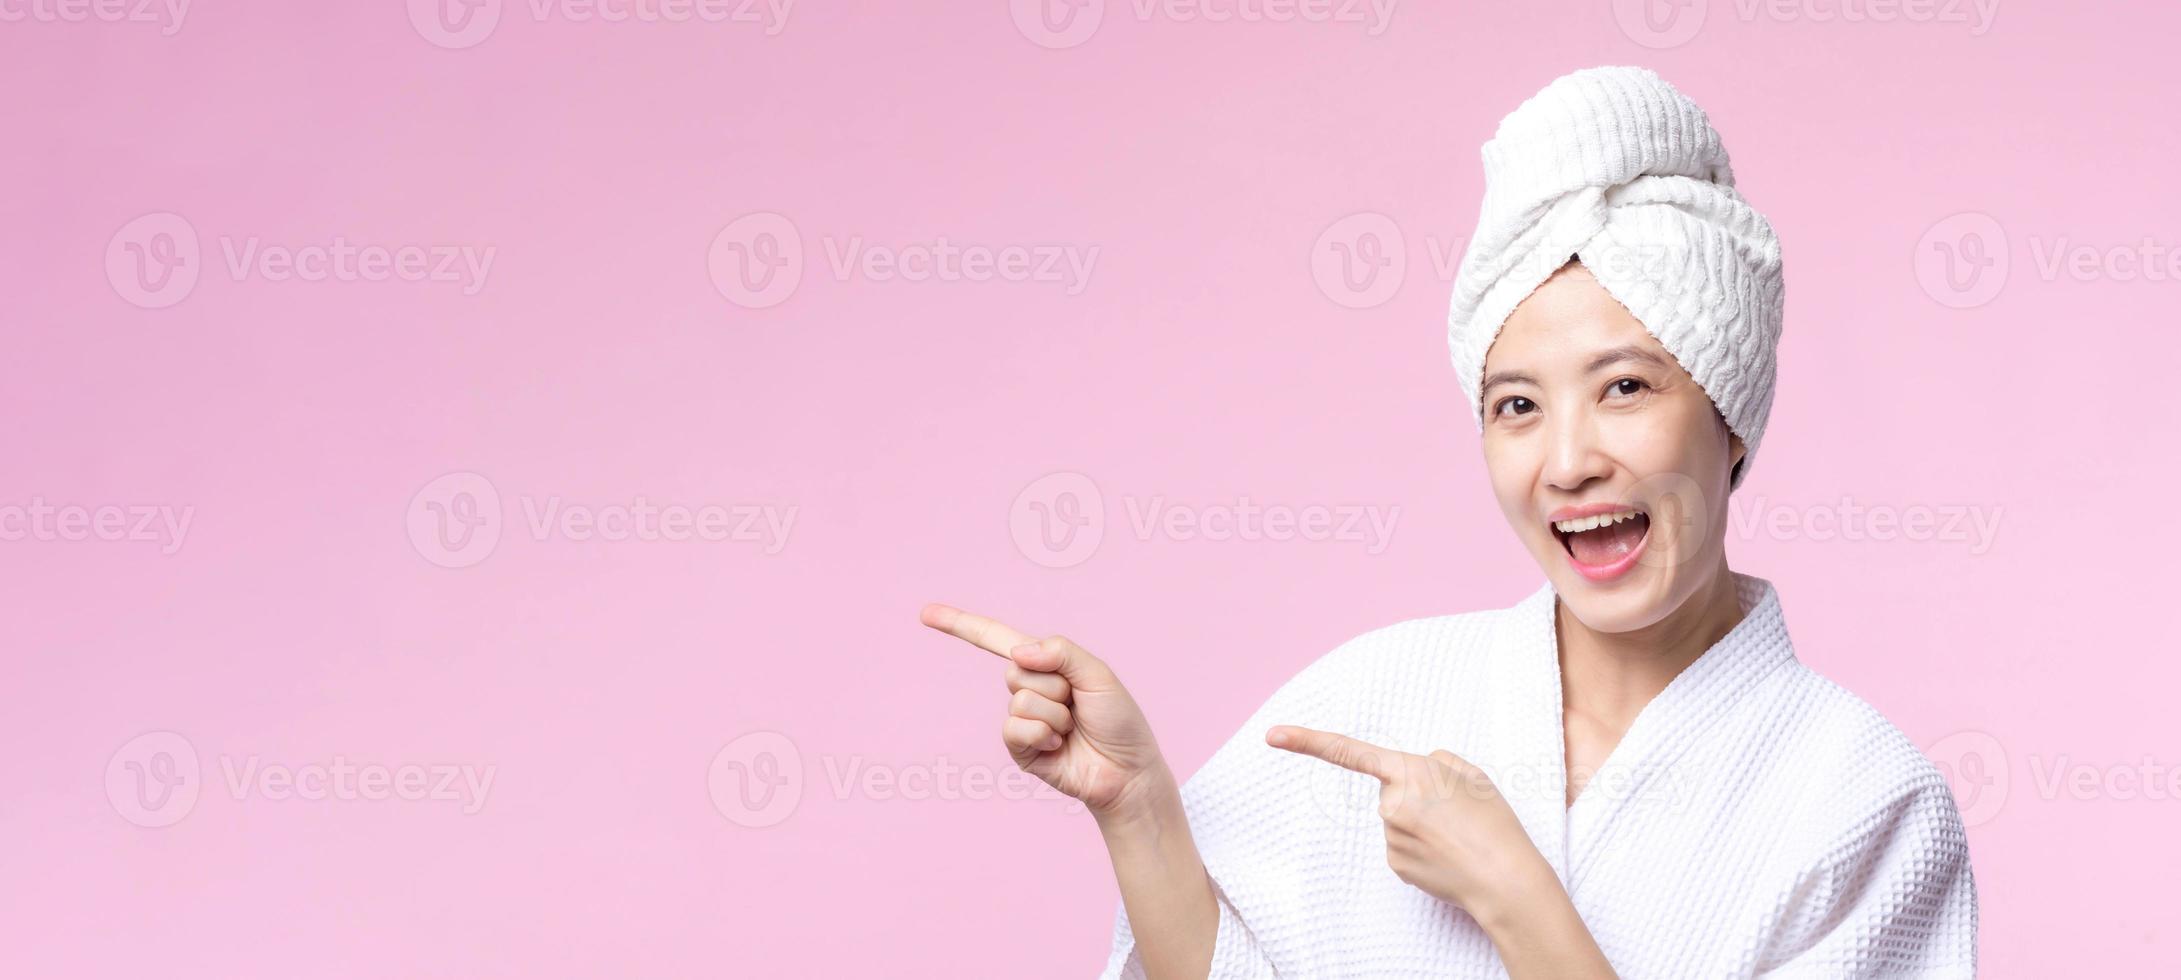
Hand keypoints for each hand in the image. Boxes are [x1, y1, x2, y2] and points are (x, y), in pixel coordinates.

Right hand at [921, 604, 1171, 820]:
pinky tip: (1060, 746)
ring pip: (1020, 701)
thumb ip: (1061, 651)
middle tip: (1078, 705)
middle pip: (1016, 671)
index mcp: (1046, 664)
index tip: (925, 614)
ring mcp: (1022, 720)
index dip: (961, 625)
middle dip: (1055, 686)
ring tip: (1073, 729)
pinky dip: (1043, 735)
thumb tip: (1017, 653)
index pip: (996, 639)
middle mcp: (1029, 689)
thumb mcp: (1098, 674)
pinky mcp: (1019, 749)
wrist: (1127, 771)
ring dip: (1055, 715)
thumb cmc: (1118, 721)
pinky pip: (1015, 729)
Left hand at [1267, 725, 1550, 921]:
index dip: (1307, 741)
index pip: (1350, 752)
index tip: (1272, 735)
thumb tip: (1416, 769)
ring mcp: (1389, 837)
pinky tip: (1445, 854)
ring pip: (1398, 817)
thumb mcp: (1472, 774)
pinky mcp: (1393, 864)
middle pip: (1392, 788)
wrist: (1504, 880)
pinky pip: (1401, 843)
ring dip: (1421, 822)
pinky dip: (1421, 845)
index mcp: (1410, 773)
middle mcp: (1391, 804)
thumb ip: (1437, 761)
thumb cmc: (1493, 823)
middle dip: (1416, 794)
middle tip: (1455, 811)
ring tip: (1456, 834)